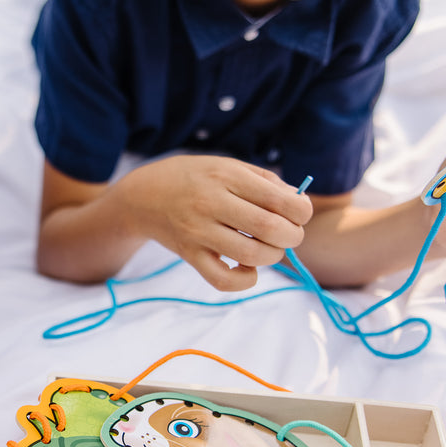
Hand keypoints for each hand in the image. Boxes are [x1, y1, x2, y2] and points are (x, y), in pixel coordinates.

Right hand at [122, 155, 312, 290]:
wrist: (143, 195)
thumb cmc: (196, 178)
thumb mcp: (229, 166)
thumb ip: (266, 182)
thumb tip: (300, 204)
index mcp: (227, 176)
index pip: (280, 200)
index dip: (302, 211)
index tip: (301, 214)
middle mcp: (212, 202)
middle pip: (269, 228)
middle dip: (292, 236)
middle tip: (291, 234)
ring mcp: (198, 231)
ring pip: (250, 255)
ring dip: (273, 256)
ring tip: (270, 248)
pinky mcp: (189, 255)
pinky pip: (222, 280)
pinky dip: (245, 280)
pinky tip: (248, 267)